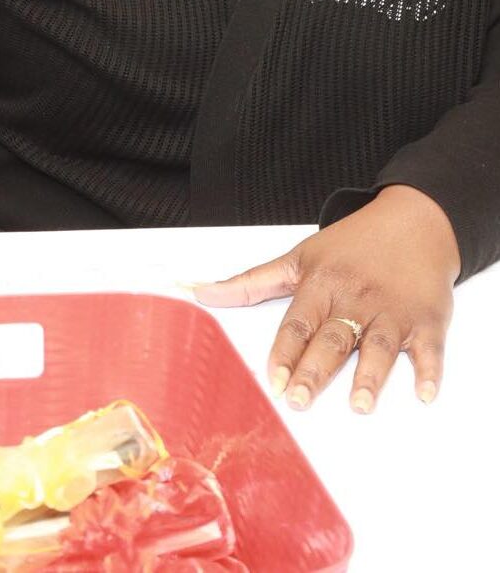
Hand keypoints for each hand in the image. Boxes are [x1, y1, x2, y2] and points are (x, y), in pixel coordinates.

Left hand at [191, 185, 459, 412]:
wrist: (413, 223)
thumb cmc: (350, 246)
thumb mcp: (298, 258)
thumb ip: (250, 282)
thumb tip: (199, 292)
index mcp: (322, 284)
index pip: (297, 323)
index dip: (283, 352)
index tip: (272, 381)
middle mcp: (355, 298)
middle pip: (333, 338)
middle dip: (315, 370)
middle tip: (299, 400)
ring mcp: (393, 310)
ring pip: (380, 346)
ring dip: (371, 375)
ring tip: (359, 404)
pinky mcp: (428, 320)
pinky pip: (430, 350)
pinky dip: (429, 372)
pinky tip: (423, 393)